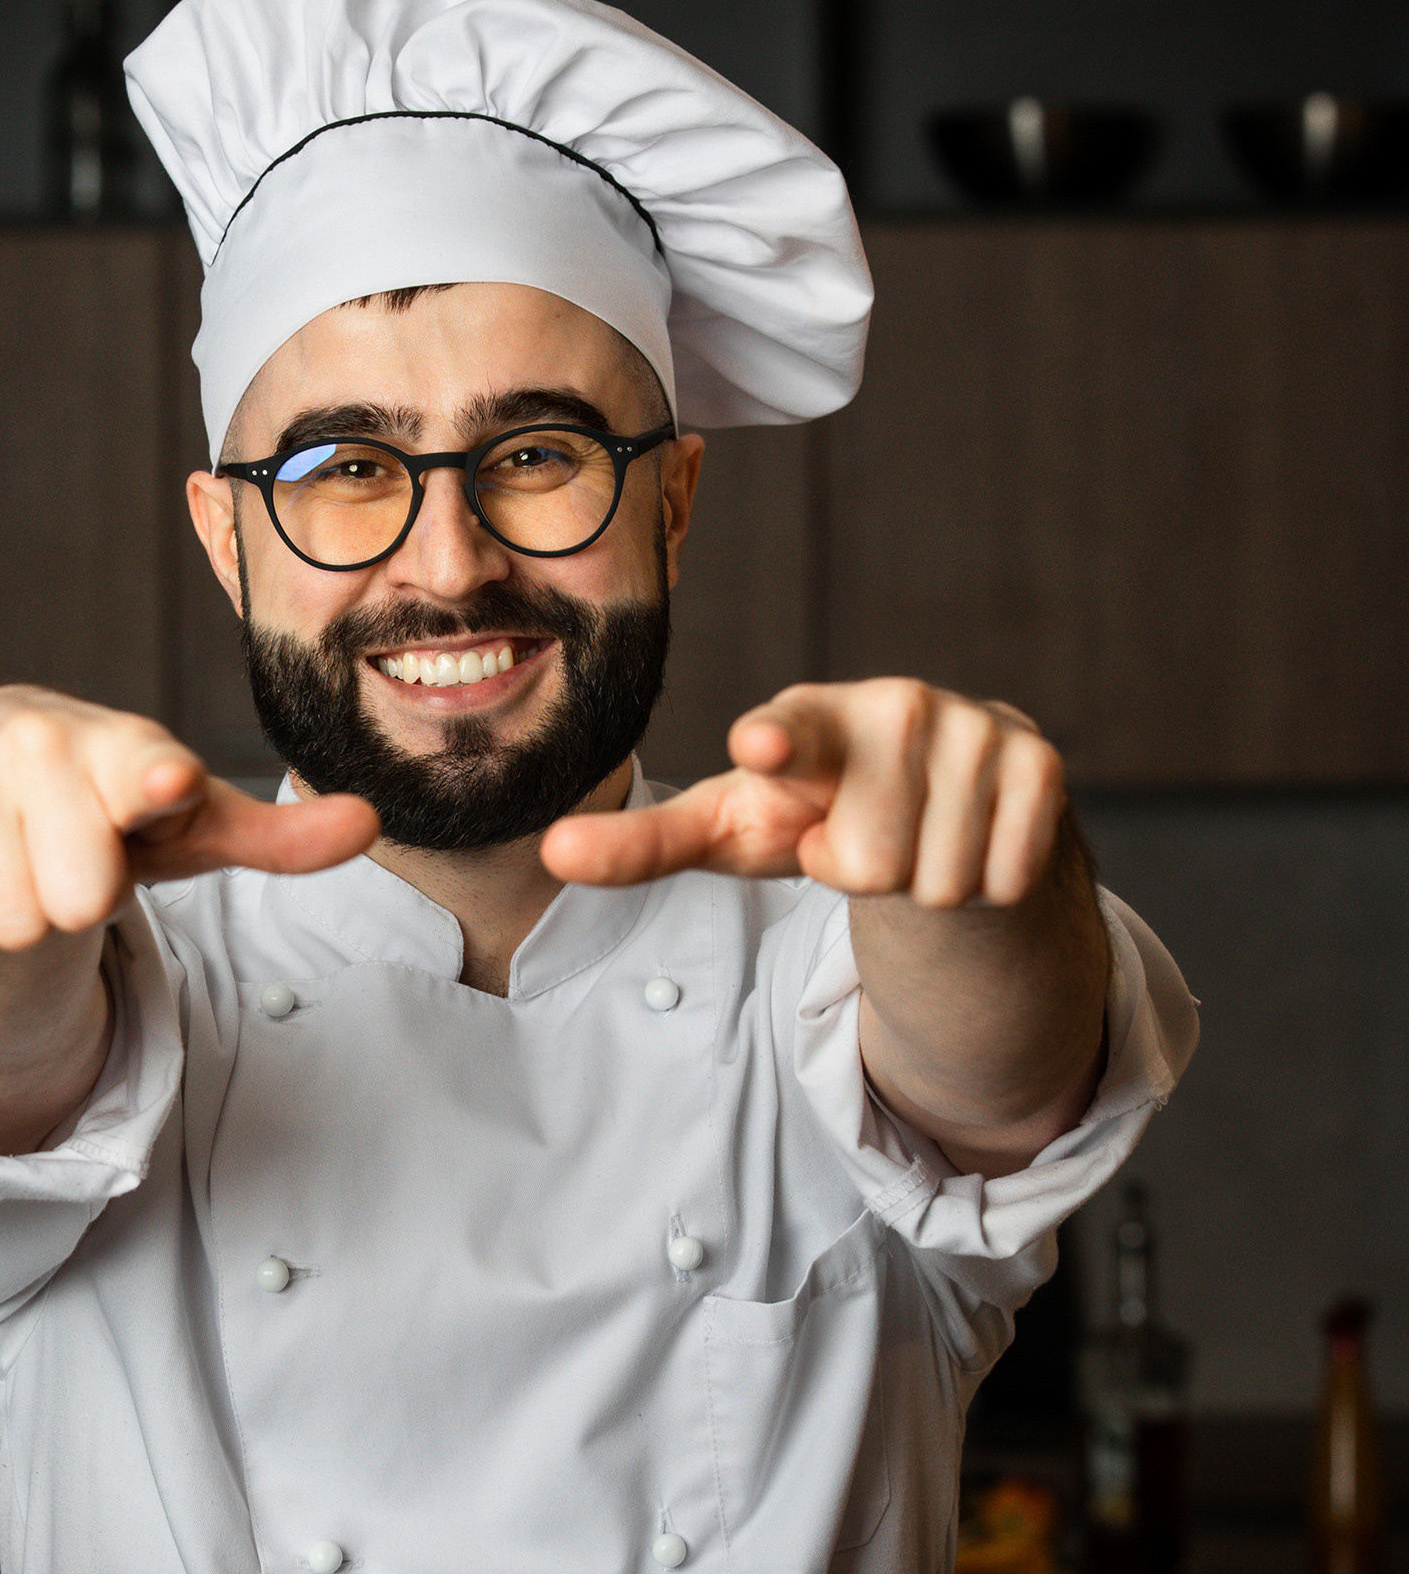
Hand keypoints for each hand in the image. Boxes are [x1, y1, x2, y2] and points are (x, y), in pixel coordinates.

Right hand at [0, 686, 378, 948]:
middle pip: (78, 904)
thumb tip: (366, 824)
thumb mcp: (186, 829)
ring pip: (14, 920)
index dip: (156, 784)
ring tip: (20, 856)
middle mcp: (40, 739)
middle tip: (69, 857)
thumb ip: (275, 838)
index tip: (166, 784)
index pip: (144, 771)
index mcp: (126, 745)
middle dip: (78, 903)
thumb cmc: (99, 804)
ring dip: (20, 908)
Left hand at [540, 679, 1067, 906]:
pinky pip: (1002, 878)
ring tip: (912, 838)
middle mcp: (892, 707)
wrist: (931, 804)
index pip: (791, 732)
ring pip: (938, 881)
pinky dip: (982, 884)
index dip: (779, 741)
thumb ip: (644, 844)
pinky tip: (964, 841)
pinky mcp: (1040, 763)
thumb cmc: (809, 808)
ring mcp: (974, 727)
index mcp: (804, 718)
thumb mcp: (729, 830)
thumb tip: (551, 856)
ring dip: (923, 885)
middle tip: (861, 839)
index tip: (760, 743)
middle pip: (870, 863)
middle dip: (863, 876)